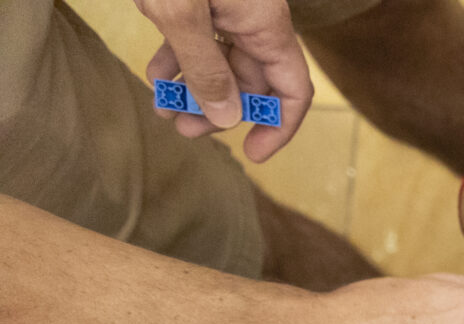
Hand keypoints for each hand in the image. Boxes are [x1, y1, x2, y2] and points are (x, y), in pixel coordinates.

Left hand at [137, 0, 312, 160]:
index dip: (277, 126)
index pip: (292, 91)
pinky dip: (177, 60)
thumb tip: (227, 117)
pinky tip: (156, 73)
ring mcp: (226, 9)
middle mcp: (253, 21)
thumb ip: (204, 66)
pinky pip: (197, 39)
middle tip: (185, 130)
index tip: (252, 153)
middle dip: (220, 110)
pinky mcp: (200, 0)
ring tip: (164, 110)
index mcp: (265, 25)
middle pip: (250, 81)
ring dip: (194, 90)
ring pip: (219, 63)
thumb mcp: (180, 12)